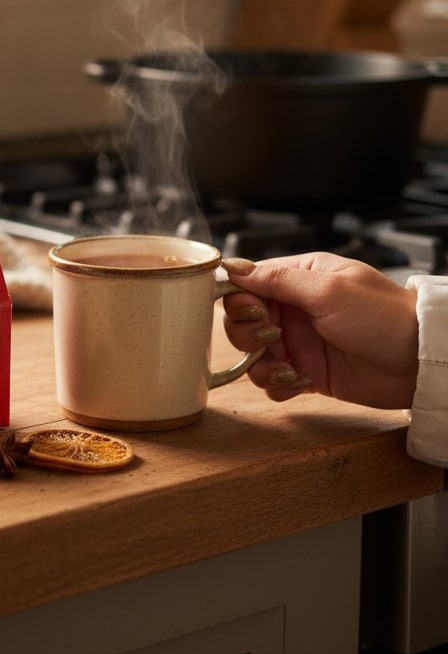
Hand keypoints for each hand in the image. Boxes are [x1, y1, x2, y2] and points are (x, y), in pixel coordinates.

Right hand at [222, 252, 418, 409]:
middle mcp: (294, 310)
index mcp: (299, 279)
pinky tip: (299, 382)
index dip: (240, 299)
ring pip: (252, 353)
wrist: (418, 361)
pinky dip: (276, 385)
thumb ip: (278, 280)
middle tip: (274, 339)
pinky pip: (272, 381)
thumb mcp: (328, 290)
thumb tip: (236, 268)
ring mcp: (299, 342)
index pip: (248, 283)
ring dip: (260, 364)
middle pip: (242, 319)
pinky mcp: (306, 373)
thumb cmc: (384, 317)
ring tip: (288, 367)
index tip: (255, 312)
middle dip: (247, 333)